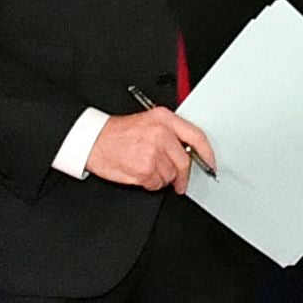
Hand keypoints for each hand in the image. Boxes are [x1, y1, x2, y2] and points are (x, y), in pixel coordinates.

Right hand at [88, 105, 213, 192]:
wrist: (92, 139)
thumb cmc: (116, 132)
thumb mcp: (147, 122)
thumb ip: (171, 133)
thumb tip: (189, 150)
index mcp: (164, 118)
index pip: (196, 136)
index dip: (207, 154)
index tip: (210, 164)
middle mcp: (161, 134)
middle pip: (185, 161)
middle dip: (182, 175)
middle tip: (179, 181)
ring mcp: (153, 152)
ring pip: (171, 175)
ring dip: (161, 177)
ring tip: (146, 167)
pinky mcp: (144, 169)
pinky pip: (157, 184)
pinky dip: (150, 182)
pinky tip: (139, 172)